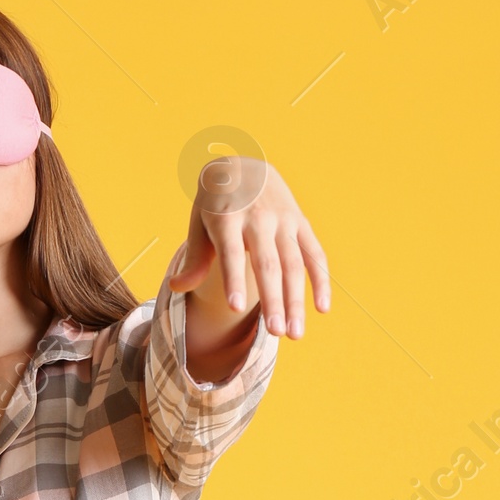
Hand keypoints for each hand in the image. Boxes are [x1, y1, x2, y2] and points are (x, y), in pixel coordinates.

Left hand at [169, 158, 329, 341]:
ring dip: (296, 300)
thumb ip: (194, 257)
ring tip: (294, 334)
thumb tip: (177, 287)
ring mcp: (283, 219)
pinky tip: (322, 308)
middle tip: (274, 334)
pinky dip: (321, 279)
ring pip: (293, 264)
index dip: (233, 279)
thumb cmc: (216, 203)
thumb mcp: (199, 222)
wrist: (244, 165)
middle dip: (272, 300)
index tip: (235, 308)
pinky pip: (314, 254)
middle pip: (267, 264)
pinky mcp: (301, 222)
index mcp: (228, 217)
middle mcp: (259, 218)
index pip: (231, 252)